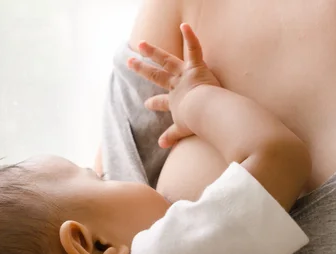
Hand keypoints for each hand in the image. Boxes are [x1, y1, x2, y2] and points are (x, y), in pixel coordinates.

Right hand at [128, 24, 219, 147]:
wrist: (205, 113)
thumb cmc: (197, 122)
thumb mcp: (183, 130)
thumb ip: (172, 136)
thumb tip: (162, 145)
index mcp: (174, 102)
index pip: (161, 102)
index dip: (154, 103)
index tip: (147, 104)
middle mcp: (175, 86)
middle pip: (156, 76)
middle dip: (142, 69)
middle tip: (130, 62)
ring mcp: (184, 75)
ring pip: (166, 60)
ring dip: (153, 51)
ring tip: (140, 43)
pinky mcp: (196, 66)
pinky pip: (193, 50)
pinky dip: (190, 37)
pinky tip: (184, 26)